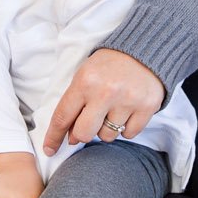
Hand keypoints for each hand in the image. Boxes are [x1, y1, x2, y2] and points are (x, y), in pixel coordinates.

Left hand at [43, 48, 165, 154]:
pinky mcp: (147, 106)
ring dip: (106, 129)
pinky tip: (127, 111)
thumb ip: (75, 103)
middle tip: (88, 124)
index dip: (54, 137)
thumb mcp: (85, 75)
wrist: (144, 48)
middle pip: (84, 133)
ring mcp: (128, 100)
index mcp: (85, 82)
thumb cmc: (109, 64)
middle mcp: (105, 92)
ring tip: (112, 110)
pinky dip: (126, 128)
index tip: (49, 149)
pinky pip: (129, 134)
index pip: (63, 116)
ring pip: (108, 136)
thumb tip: (70, 136)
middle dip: (82, 134)